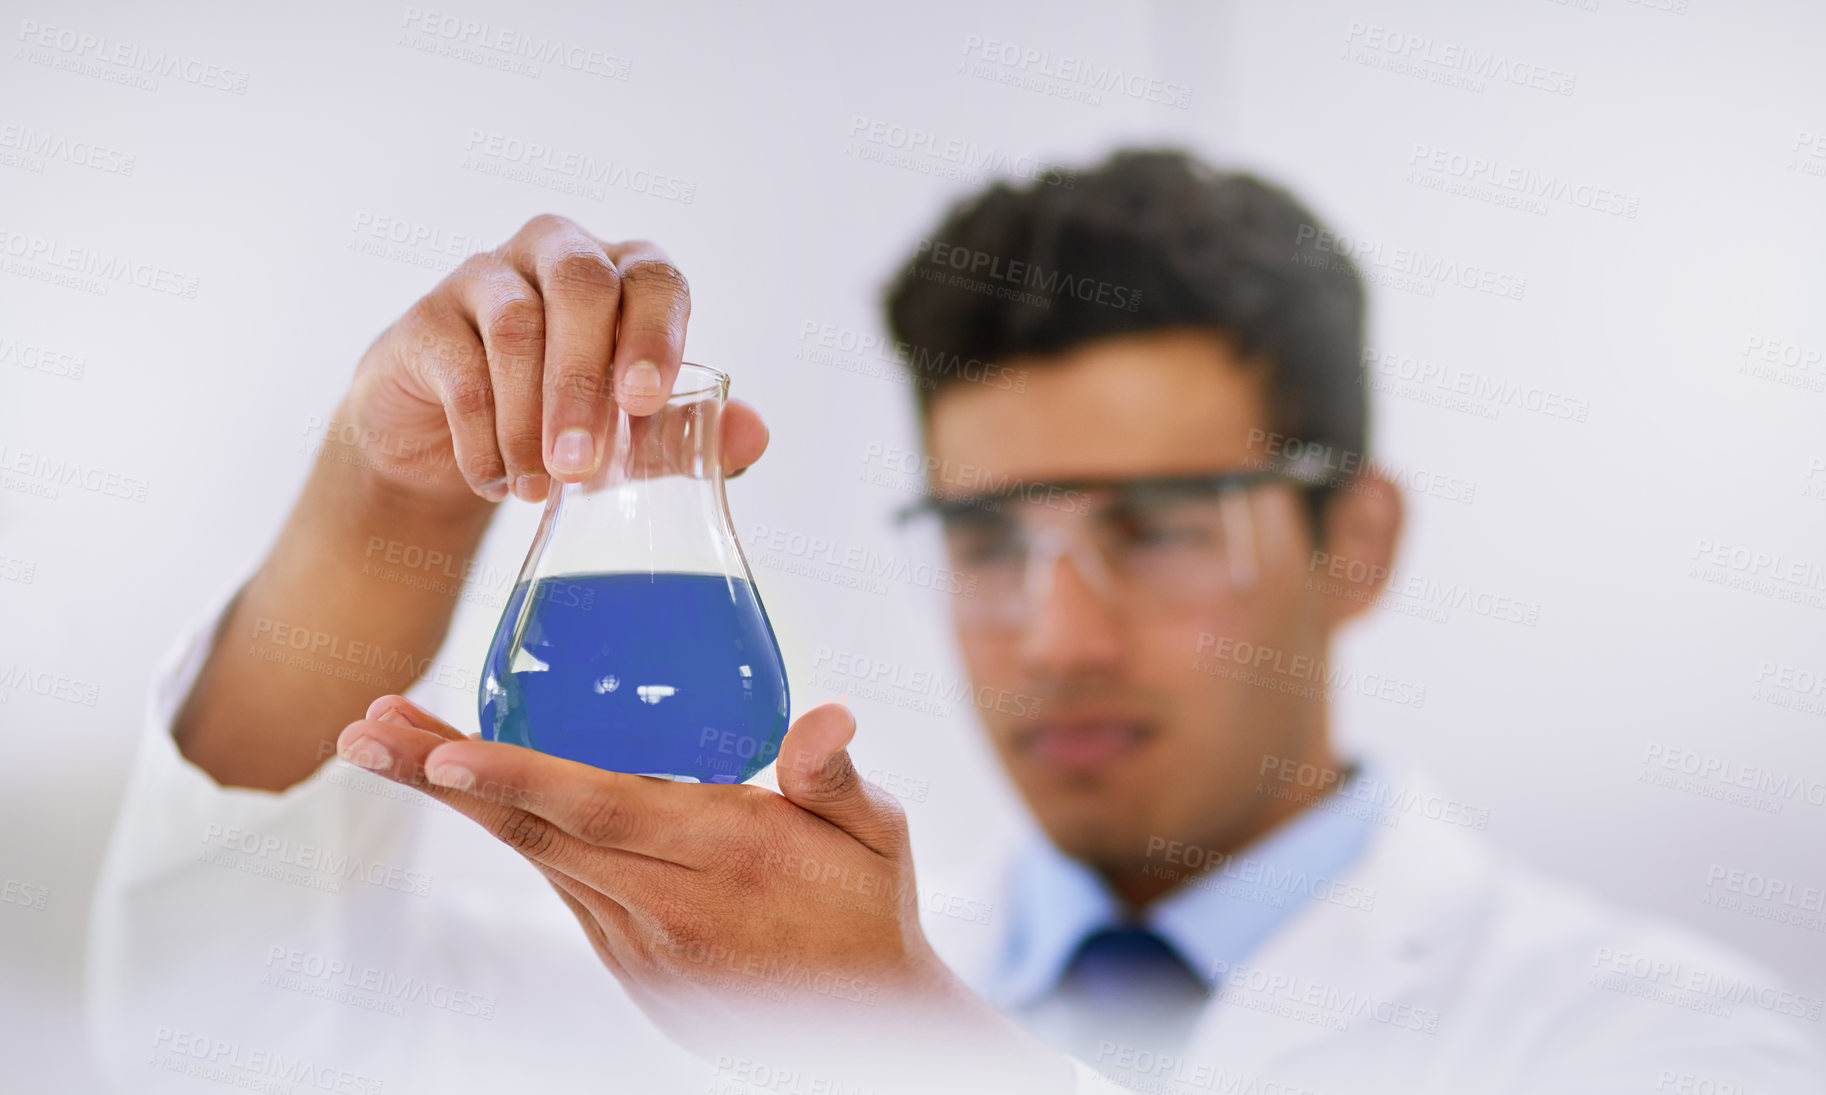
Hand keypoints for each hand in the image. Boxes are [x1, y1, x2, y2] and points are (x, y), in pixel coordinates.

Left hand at [334, 699, 1072, 1092]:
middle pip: (535, 833)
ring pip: (537, 860)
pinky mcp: (630, 965)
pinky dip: (514, 834)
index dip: (514, 778)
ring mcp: (639, 944)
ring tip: (397, 745)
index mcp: (725, 854)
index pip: (598, 809)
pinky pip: (564, 886)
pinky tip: (478, 791)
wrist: (866, 1020)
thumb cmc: (868, 907)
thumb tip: (825, 716)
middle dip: (442, 778)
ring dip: (464, 801)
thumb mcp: (878, 834)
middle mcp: (667, 903)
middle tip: (364, 731)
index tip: (438, 753)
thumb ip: (836, 775)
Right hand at [338, 213, 767, 508]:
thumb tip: (755, 435)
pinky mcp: (425, 319)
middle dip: (585, 381)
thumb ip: (693, 434)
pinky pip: (458, 365)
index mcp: (623, 275)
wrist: (452, 452)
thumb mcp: (634, 438)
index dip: (655, 332)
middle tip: (584, 464)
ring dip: (530, 418)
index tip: (646, 402)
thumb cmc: (563, 429)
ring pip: (516, 325)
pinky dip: (481, 434)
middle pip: (582, 284)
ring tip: (542, 488)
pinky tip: (496, 481)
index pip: (655, 277)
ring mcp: (487, 279)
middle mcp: (558, 256)